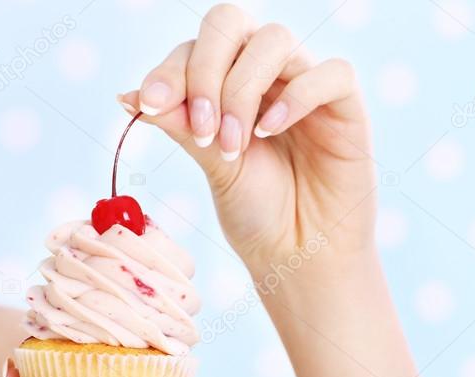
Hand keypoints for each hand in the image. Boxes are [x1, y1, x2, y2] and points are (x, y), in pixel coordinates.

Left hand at [117, 3, 376, 276]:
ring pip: (275, 40)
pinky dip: (297, 95)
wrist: (297, 255)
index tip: (149, 106)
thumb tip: (128, 95)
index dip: (170, 70)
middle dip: (205, 70)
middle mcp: (267, 73)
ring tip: (233, 146)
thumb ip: (182, 126)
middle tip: (202, 129)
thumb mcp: (211, 166)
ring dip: (242, 90)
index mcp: (228, 81)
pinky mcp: (345, 106)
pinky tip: (270, 132)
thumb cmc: (257, 211)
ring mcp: (306, 84)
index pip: (196, 45)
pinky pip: (332, 72)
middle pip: (231, 23)